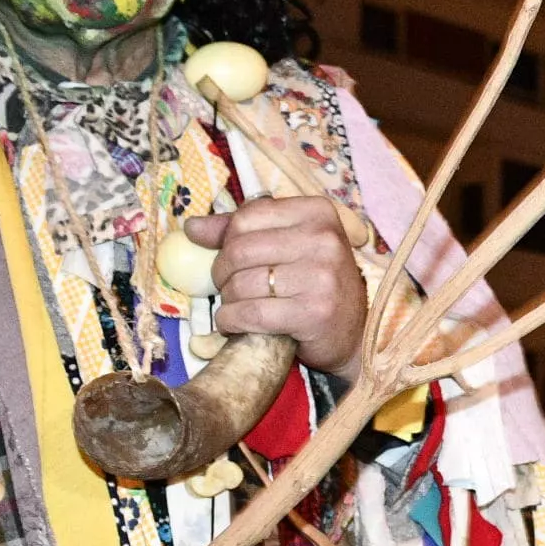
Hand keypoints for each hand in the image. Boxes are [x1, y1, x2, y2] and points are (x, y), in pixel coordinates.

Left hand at [187, 198, 367, 377]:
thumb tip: (191, 227)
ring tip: (235, 308)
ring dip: (227, 301)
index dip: (226, 241)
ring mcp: (321, 277)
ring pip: (242, 284)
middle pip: (239, 250)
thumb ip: (242, 232)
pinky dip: (231, 321)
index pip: (246, 217)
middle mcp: (323, 240)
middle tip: (227, 288)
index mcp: (317, 213)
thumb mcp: (288, 246)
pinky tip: (234, 324)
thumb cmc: (315, 284)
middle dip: (221, 273)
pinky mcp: (314, 313)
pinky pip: (251, 313)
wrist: (353, 332)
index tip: (231, 260)